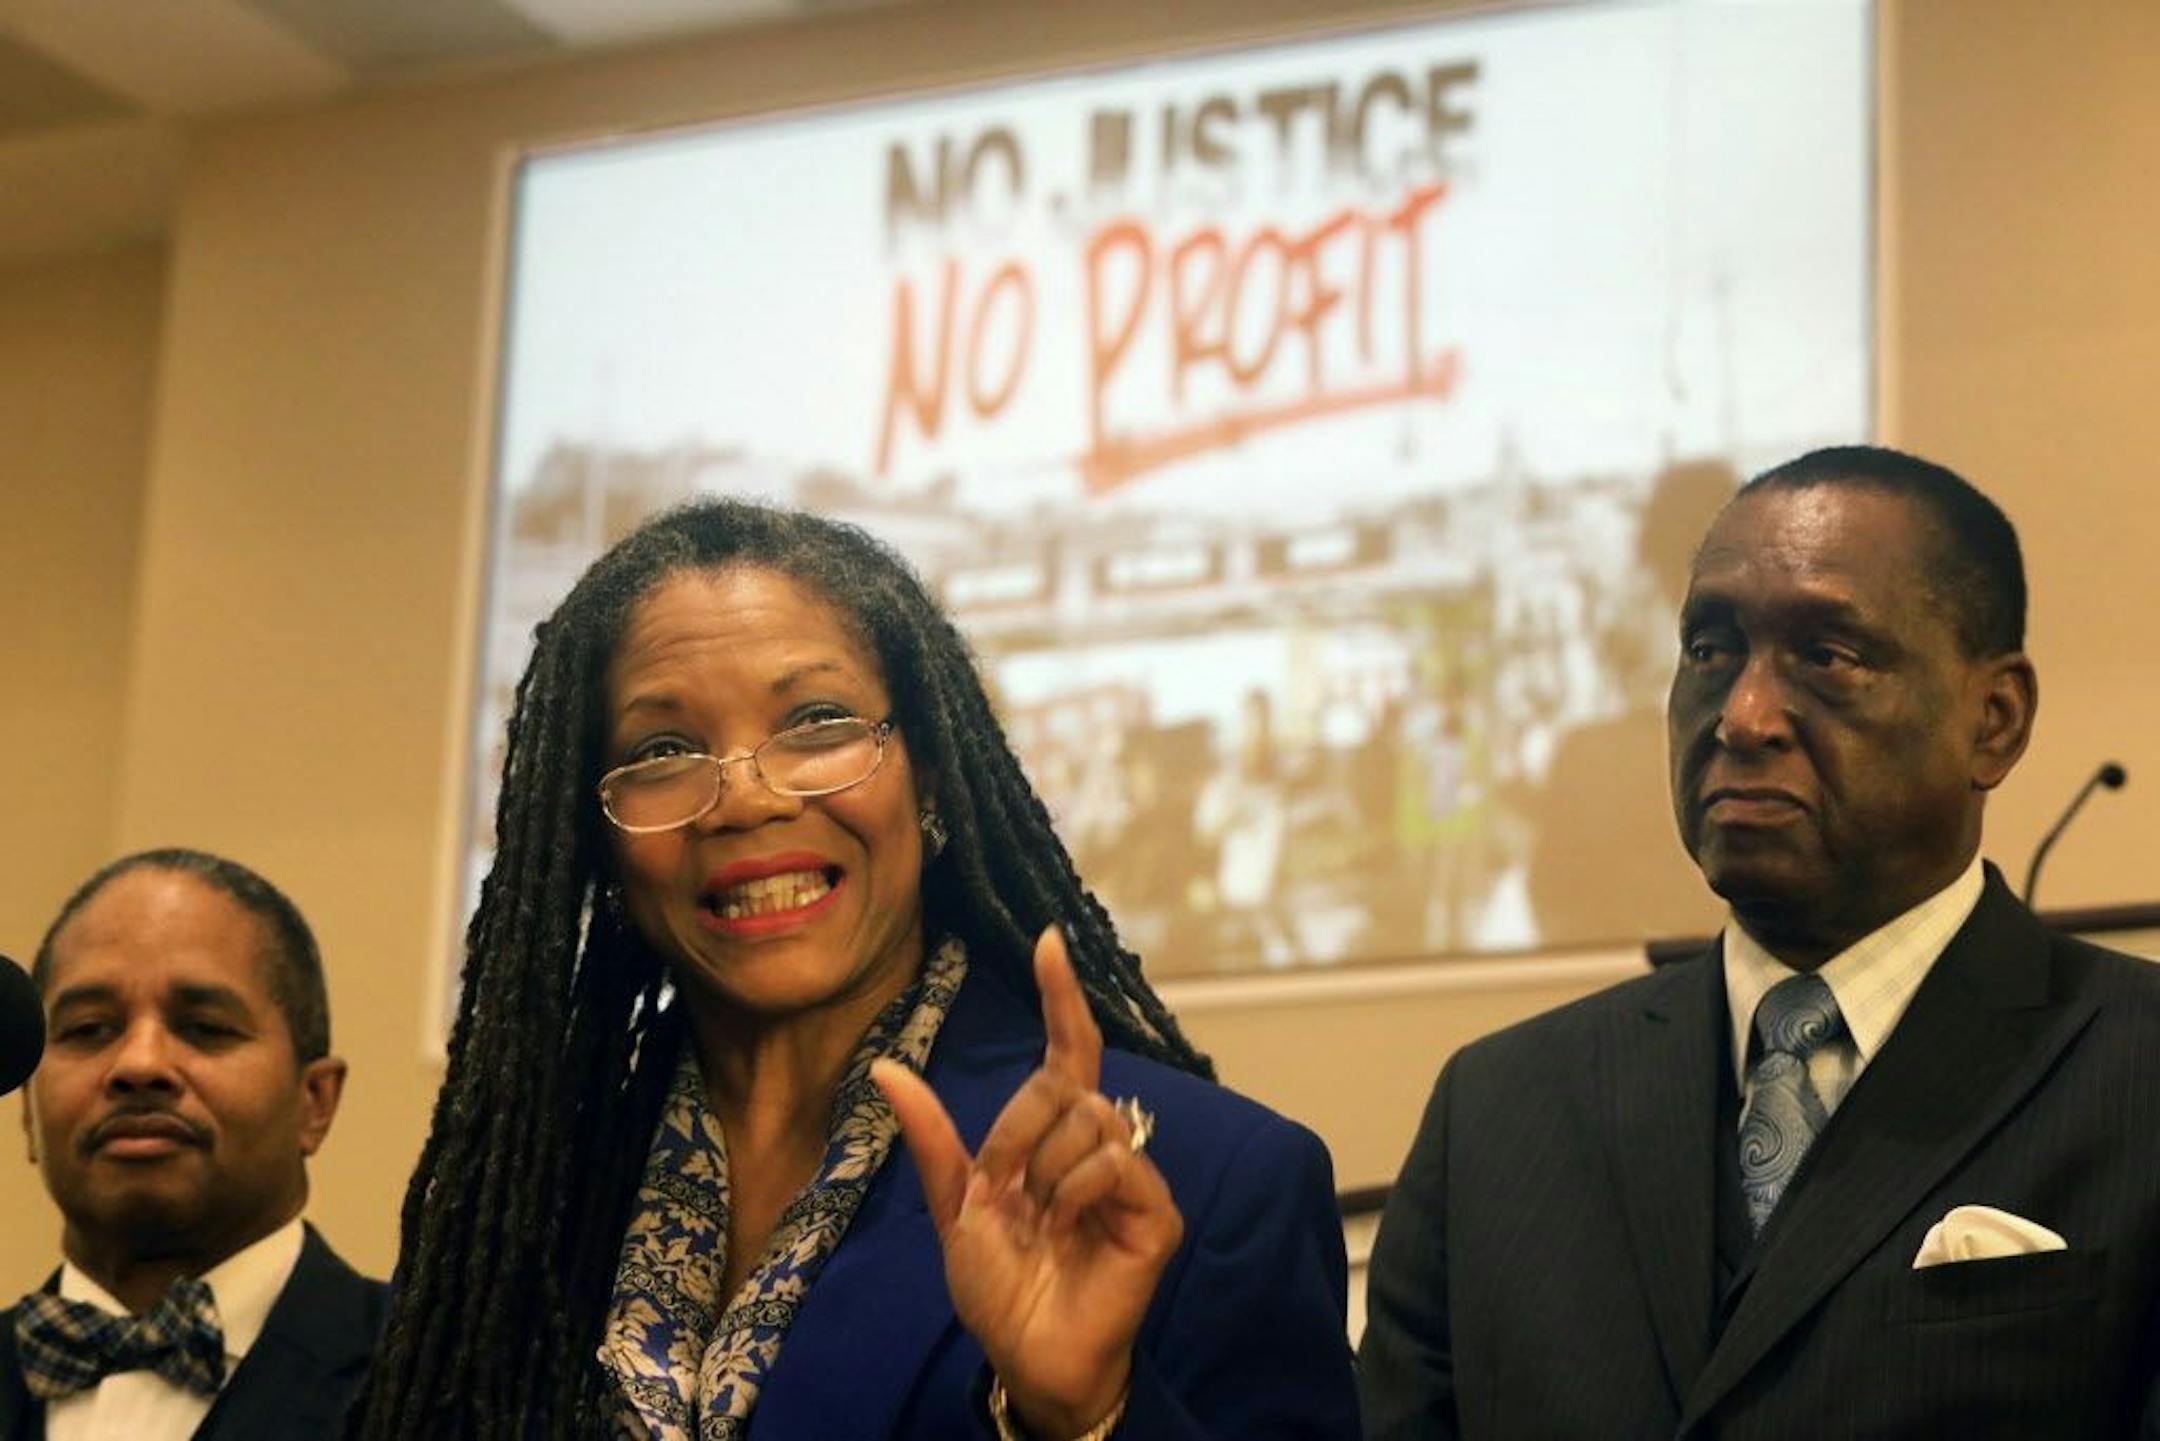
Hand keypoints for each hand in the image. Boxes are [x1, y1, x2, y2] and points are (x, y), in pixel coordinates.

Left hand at [872, 926, 1182, 1437]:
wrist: (1026, 1356)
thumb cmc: (1000, 1287)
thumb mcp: (954, 1208)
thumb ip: (933, 1139)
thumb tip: (886, 1067)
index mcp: (1054, 1138)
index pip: (1067, 1050)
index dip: (1059, 996)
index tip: (1048, 941)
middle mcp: (1101, 1145)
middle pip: (1065, 1087)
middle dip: (1015, 1131)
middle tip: (998, 1188)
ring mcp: (1134, 1178)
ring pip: (1091, 1119)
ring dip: (1044, 1169)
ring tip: (1035, 1219)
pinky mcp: (1157, 1213)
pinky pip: (1116, 1162)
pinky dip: (1077, 1191)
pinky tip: (1065, 1227)